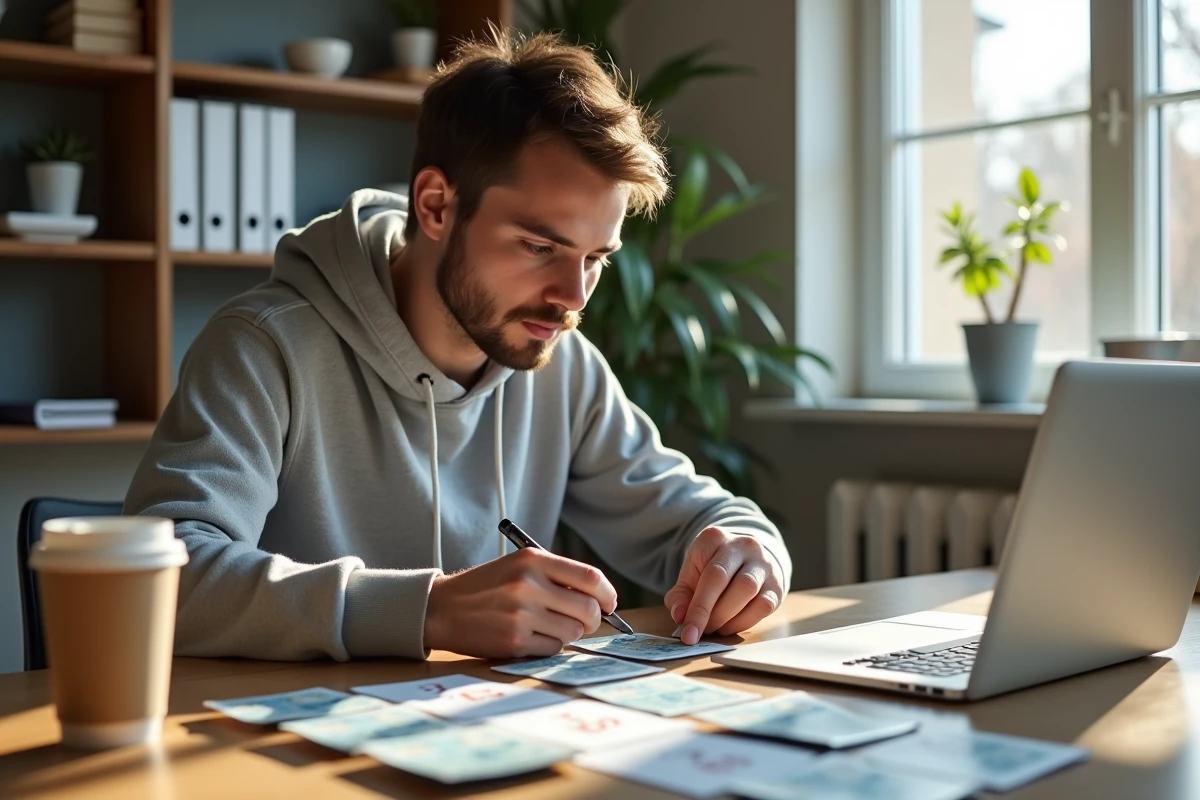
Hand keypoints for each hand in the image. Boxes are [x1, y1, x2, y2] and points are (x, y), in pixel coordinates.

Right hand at [424, 548, 618, 657]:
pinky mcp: (514, 641)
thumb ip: (556, 576)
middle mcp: (529, 584)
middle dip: (593, 619)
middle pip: (588, 609)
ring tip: (548, 626)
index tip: (610, 603)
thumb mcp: (519, 566)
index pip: (590, 578)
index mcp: (533, 560)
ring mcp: (521, 614)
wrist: (442, 608)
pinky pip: (553, 649)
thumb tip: (600, 600)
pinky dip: (548, 646)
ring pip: (573, 632)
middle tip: (584, 621)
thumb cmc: (486, 587)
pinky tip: (530, 637)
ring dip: (568, 633)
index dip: (608, 594)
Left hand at [664, 527, 784, 644]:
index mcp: (715, 538)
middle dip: (709, 613)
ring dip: (726, 617)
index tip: (687, 633)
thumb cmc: (713, 569)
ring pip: (746, 590)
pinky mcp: (776, 584)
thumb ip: (680, 596)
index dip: (697, 607)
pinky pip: (763, 605)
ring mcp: (763, 563)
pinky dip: (744, 621)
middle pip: (725, 580)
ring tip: (714, 628)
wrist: (747, 559)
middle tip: (698, 633)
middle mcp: (743, 545)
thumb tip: (680, 616)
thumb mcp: (691, 575)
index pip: (708, 573)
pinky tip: (730, 626)